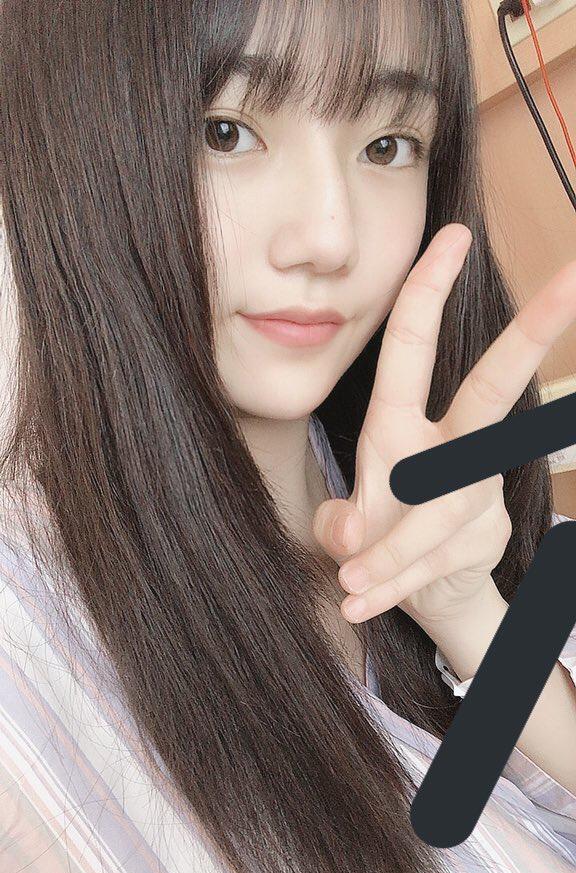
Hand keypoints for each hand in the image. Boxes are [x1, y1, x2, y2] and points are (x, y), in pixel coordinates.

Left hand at [312, 223, 575, 632]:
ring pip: (436, 510)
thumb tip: (349, 533)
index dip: (428, 289)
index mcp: (401, 424)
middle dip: (532, 333)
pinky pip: (429, 563)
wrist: (427, 592)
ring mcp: (472, 492)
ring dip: (389, 549)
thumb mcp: (347, 519)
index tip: (452, 234)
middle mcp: (448, 448)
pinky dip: (390, 586)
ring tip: (348, 578)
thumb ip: (340, 522)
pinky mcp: (480, 539)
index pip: (413, 347)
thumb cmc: (381, 533)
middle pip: (494, 388)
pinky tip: (358, 604)